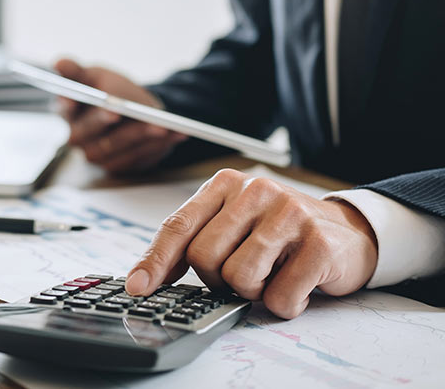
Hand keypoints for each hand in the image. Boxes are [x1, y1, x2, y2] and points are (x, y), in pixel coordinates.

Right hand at [54, 58, 186, 173]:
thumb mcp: (97, 76)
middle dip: (107, 121)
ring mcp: (98, 155)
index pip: (65, 109)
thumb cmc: (112, 91)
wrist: (138, 109)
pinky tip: (173, 135)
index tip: (76, 99)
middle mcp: (79, 138)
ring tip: (161, 126)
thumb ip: (77, 70)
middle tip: (122, 111)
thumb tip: (58, 63)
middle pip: (92, 133)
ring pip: (117, 148)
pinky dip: (156, 147)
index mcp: (69, 112)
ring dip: (140, 136)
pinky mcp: (119, 166)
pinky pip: (136, 159)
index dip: (70, 105)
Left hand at [125, 169, 377, 318]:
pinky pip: (279, 297)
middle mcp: (256, 191)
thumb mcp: (233, 224)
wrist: (348, 232)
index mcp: (226, 184)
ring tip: (273, 274)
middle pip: (203, 257)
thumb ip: (195, 241)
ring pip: (238, 278)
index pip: (178, 226)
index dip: (155, 261)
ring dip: (254, 292)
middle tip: (244, 274)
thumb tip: (147, 277)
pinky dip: (286, 303)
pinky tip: (298, 283)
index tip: (138, 287)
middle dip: (217, 280)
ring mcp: (289, 214)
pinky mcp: (320, 242)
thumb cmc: (279, 233)